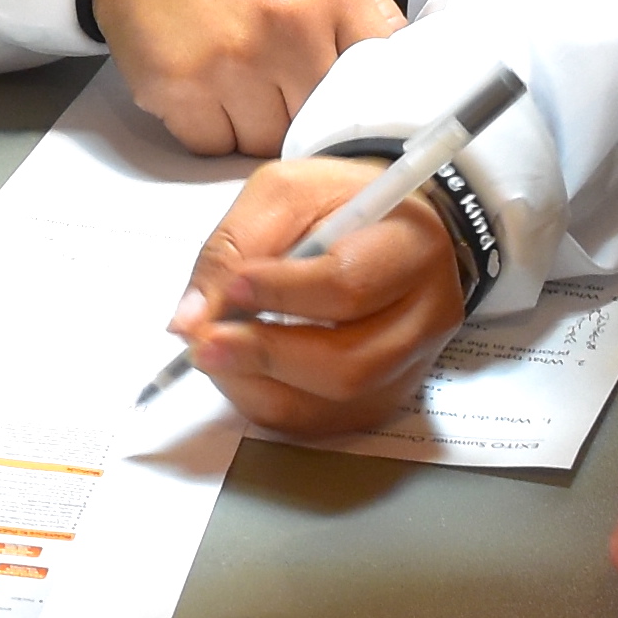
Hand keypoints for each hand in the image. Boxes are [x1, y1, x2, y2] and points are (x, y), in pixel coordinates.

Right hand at [88, 0, 404, 156]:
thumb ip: (372, 20)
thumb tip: (416, 80)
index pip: (376, 86)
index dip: (362, 105)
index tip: (354, 113)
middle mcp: (284, 24)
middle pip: (320, 125)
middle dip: (303, 114)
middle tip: (279, 80)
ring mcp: (227, 60)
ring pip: (266, 146)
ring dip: (255, 126)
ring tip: (238, 77)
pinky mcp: (177, 88)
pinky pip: (213, 147)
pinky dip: (211, 129)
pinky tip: (204, 85)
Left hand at [168, 154, 474, 434]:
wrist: (387, 226)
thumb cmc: (336, 203)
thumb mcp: (283, 193)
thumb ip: (235, 246)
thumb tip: (190, 321)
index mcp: (412, 246)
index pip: (349, 285)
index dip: (282, 294)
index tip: (231, 288)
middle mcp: (426, 315)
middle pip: (351, 362)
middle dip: (266, 356)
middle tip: (204, 343)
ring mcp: (412, 365)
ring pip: (337, 402)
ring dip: (261, 386)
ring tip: (214, 356)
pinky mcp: (388, 396)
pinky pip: (327, 423)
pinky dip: (272, 405)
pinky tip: (241, 375)